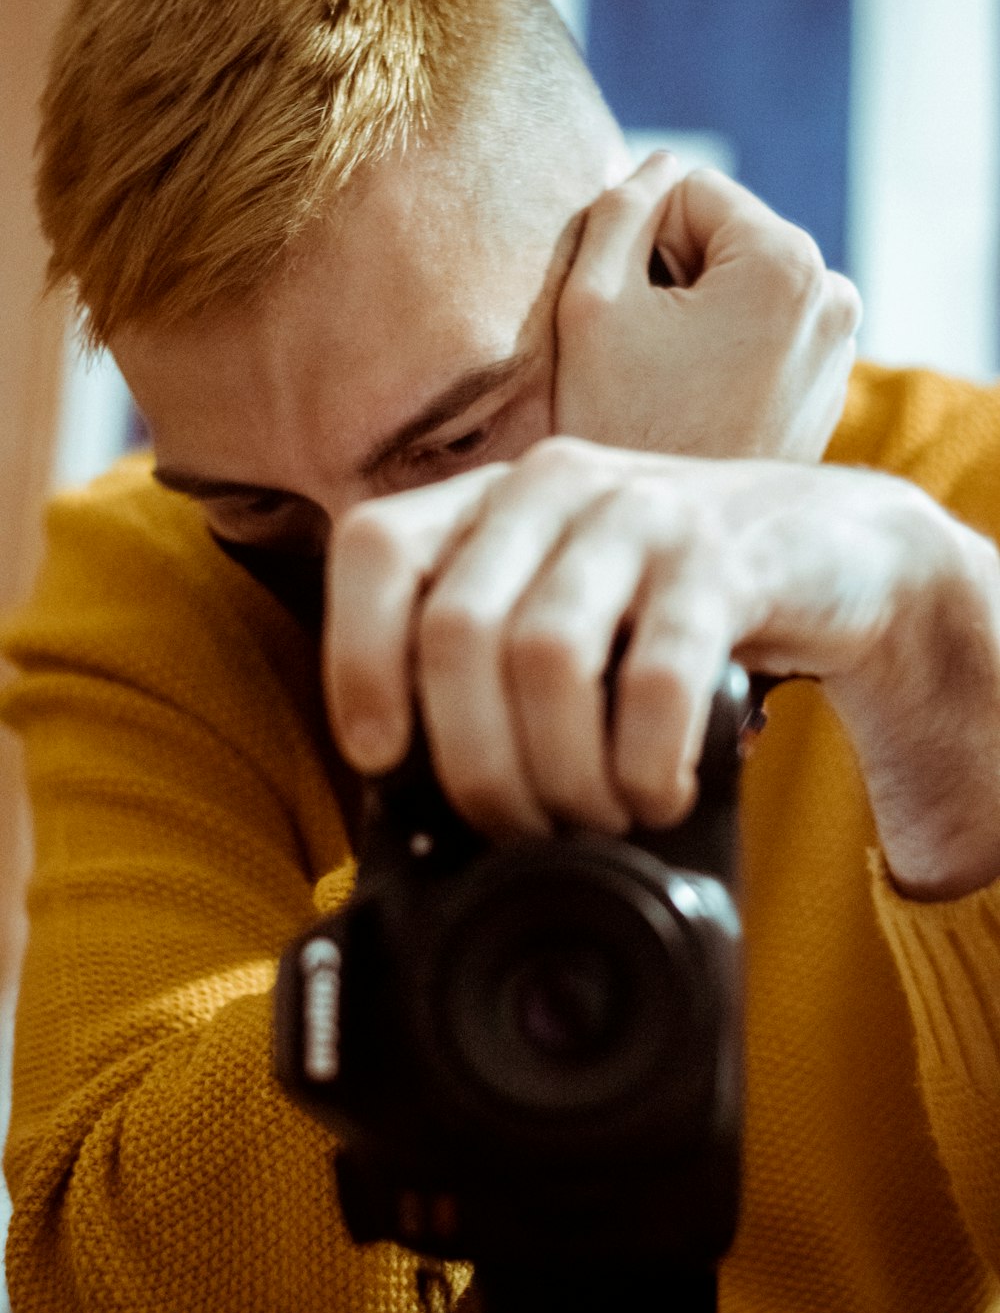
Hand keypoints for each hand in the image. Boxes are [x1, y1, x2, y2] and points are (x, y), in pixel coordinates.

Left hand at [326, 438, 999, 900]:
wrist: (837, 545)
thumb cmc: (671, 600)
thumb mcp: (566, 605)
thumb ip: (491, 663)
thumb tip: (415, 798)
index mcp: (490, 498)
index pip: (375, 549)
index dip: (355, 659)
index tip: (379, 758)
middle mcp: (553, 487)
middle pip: (456, 631)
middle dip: (475, 763)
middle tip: (519, 826)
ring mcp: (641, 513)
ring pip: (544, 658)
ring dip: (559, 774)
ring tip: (595, 817)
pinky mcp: (725, 559)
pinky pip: (655, 679)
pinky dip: (643, 764)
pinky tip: (656, 794)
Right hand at [555, 156, 860, 463]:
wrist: (661, 540)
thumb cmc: (620, 424)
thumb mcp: (591, 302)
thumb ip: (619, 209)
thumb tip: (658, 165)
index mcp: (787, 262)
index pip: (690, 192)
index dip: (635, 244)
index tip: (623, 316)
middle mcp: (833, 295)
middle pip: (724, 237)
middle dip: (672, 276)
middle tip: (641, 354)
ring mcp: (838, 345)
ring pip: (741, 284)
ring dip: (696, 313)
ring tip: (667, 379)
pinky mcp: (825, 383)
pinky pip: (763, 331)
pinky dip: (724, 348)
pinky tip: (694, 400)